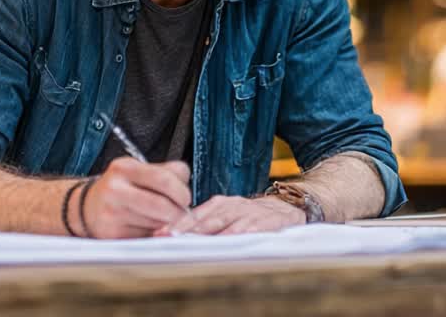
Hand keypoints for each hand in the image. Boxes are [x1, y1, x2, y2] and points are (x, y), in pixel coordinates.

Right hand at [81, 158, 190, 238]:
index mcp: (125, 168)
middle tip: (184, 215)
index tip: (186, 198)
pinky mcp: (113, 235)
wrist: (87, 208)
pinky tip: (147, 229)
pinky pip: (146, 238)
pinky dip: (154, 236)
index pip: (164, 178)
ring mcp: (112, 213)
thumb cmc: (123, 188)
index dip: (182, 190)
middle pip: (163, 205)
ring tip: (161, 219)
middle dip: (179, 213)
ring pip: (157, 224)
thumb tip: (187, 196)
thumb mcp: (139, 171)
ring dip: (167, 225)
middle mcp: (115, 189)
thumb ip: (167, 174)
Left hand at [154, 195, 303, 236]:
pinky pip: (252, 228)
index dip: (177, 224)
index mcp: (219, 203)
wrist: (285, 209)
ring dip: (209, 233)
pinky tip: (231, 240)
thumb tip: (175, 236)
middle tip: (170, 237)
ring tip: (195, 242)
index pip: (194, 214)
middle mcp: (232, 206)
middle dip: (187, 229)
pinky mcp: (266, 221)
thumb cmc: (249, 216)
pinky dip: (240, 234)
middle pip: (207, 219)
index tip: (160, 232)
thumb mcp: (227, 215)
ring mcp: (249, 213)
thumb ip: (205, 224)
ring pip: (226, 222)